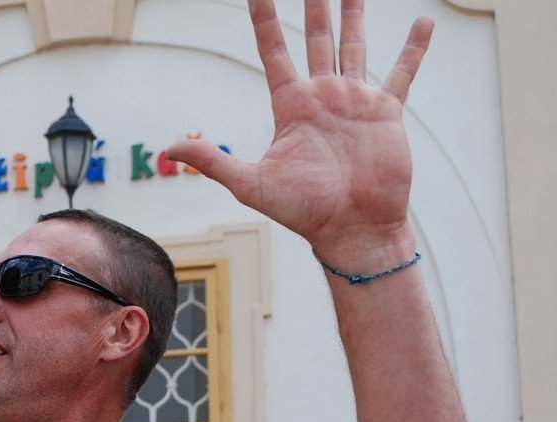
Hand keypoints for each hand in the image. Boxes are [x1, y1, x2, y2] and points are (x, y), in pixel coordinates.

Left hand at [167, 0, 431, 266]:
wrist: (352, 230)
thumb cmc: (303, 211)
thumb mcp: (251, 183)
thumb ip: (213, 161)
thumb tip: (168, 149)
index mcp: (291, 106)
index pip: (274, 52)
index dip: (265, 20)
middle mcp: (322, 97)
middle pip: (315, 39)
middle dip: (314, 6)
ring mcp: (354, 102)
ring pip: (354, 46)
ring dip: (354, 15)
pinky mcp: (386, 113)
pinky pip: (402, 73)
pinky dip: (414, 48)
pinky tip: (423, 20)